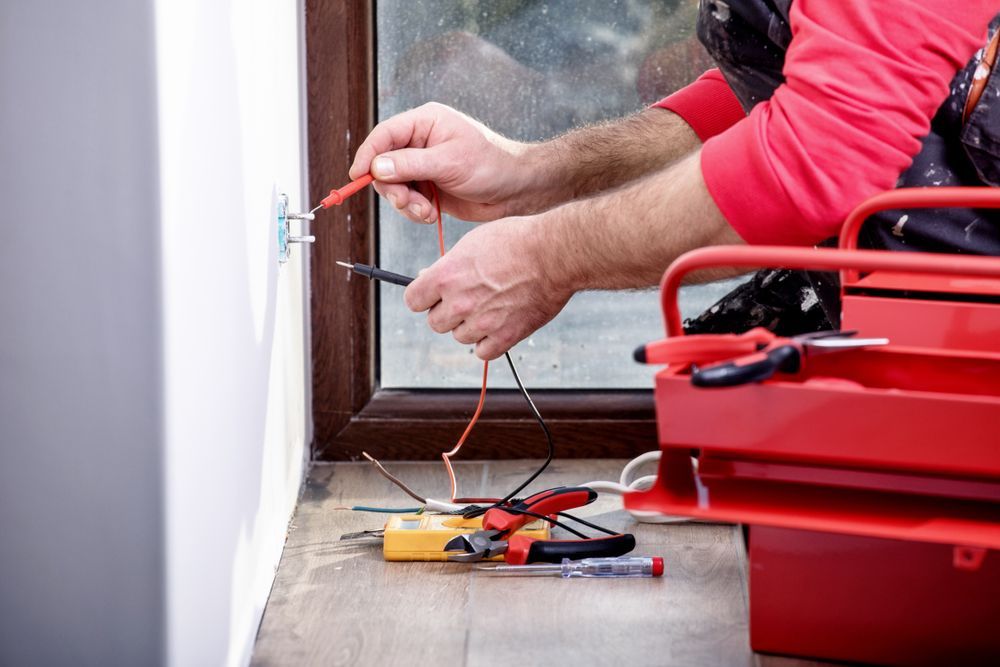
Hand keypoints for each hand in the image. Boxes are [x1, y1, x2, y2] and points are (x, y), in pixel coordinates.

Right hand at [349, 103, 533, 223]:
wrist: (516, 190)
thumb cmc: (492, 165)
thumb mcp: (450, 162)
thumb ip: (410, 165)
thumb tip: (376, 167)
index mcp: (425, 123)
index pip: (384, 135)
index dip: (368, 154)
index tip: (357, 176)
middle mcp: (420, 143)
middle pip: (383, 164)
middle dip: (392, 188)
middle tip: (407, 203)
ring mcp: (423, 166)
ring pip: (393, 186)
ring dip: (405, 204)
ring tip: (426, 211)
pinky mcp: (428, 188)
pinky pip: (407, 201)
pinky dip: (415, 211)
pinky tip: (431, 214)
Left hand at [402, 218, 572, 359]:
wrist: (553, 254)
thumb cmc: (517, 242)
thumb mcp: (472, 242)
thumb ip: (448, 265)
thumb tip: (429, 277)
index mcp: (446, 276)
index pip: (413, 300)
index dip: (423, 297)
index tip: (433, 295)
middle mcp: (459, 302)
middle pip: (435, 323)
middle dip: (447, 312)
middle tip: (467, 299)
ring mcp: (482, 322)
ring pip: (460, 337)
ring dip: (470, 327)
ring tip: (489, 307)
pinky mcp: (505, 336)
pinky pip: (483, 352)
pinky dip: (489, 342)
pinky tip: (497, 325)